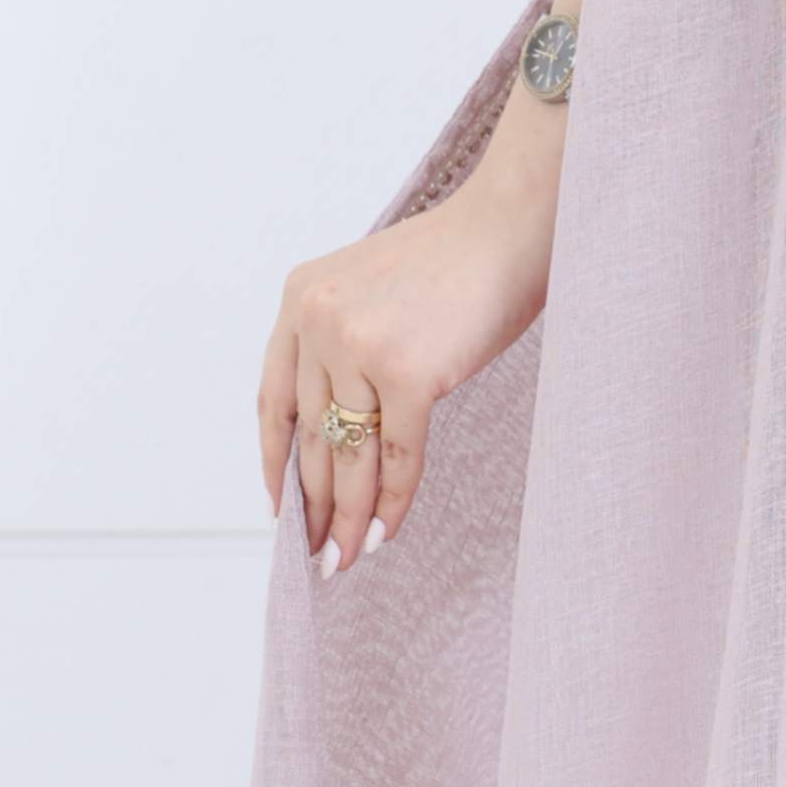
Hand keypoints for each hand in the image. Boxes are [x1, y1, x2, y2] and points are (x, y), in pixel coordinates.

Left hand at [259, 164, 556, 570]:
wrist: (511, 229)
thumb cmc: (459, 263)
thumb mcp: (374, 293)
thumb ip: (344, 346)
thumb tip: (340, 433)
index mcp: (300, 298)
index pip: (274, 398)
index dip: (276, 462)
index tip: (281, 508)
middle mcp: (316, 320)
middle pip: (311, 436)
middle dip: (314, 505)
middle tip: (317, 554)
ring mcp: (359, 346)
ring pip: (349, 454)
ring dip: (347, 516)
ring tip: (346, 557)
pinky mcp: (408, 372)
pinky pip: (397, 455)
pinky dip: (394, 500)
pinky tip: (388, 530)